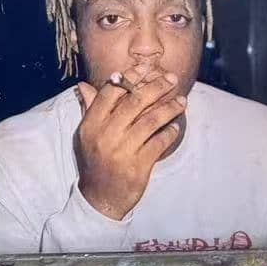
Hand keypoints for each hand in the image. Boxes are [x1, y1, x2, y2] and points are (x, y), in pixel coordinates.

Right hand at [74, 72, 186, 219]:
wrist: (99, 198)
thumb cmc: (95, 162)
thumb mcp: (87, 136)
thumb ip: (90, 109)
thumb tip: (84, 85)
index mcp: (91, 124)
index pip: (112, 92)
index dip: (131, 76)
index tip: (147, 67)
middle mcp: (105, 135)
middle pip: (135, 101)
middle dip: (157, 86)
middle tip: (172, 79)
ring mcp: (122, 151)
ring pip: (151, 120)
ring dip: (170, 108)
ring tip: (182, 101)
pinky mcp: (138, 166)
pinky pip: (159, 143)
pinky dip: (170, 133)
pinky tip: (176, 127)